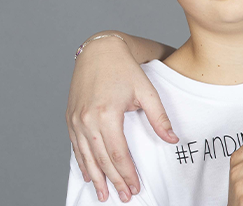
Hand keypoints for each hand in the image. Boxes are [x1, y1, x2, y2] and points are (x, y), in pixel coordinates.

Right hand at [66, 33, 176, 201]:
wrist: (100, 51)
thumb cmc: (125, 69)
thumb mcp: (147, 91)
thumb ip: (159, 118)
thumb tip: (172, 140)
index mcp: (106, 114)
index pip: (118, 153)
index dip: (127, 173)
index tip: (136, 187)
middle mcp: (87, 119)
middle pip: (102, 159)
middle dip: (113, 181)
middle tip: (125, 197)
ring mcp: (76, 120)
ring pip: (86, 156)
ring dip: (96, 178)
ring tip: (104, 195)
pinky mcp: (71, 117)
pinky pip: (76, 146)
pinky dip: (83, 162)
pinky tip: (89, 175)